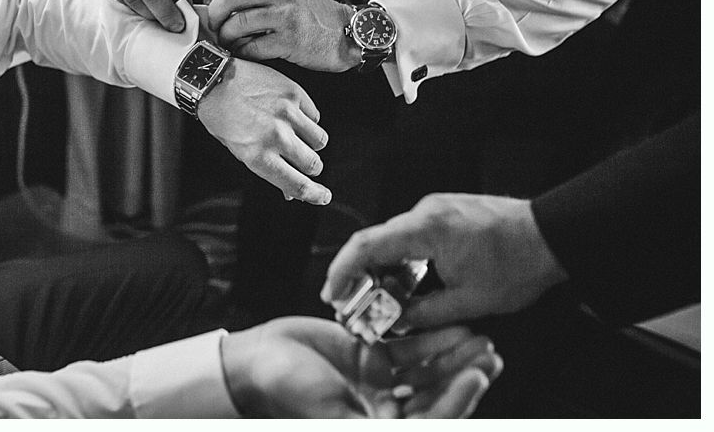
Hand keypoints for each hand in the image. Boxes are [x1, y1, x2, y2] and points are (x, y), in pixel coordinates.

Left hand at [197, 58, 330, 204]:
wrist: (213, 80)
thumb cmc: (221, 117)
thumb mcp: (238, 151)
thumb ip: (267, 170)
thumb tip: (290, 191)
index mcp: (259, 157)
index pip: (298, 184)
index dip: (315, 194)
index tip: (324, 196)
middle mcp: (276, 138)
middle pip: (314, 164)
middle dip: (311, 167)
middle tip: (302, 160)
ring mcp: (288, 115)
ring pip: (320, 141)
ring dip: (312, 143)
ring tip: (295, 134)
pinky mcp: (294, 94)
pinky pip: (315, 116)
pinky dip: (308, 119)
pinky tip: (291, 115)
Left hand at [204, 0, 359, 71]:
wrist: (346, 33)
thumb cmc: (312, 13)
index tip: (211, 2)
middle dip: (216, 13)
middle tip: (215, 25)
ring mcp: (287, 16)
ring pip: (239, 23)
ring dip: (226, 35)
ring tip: (228, 41)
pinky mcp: (290, 41)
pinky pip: (253, 47)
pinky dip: (242, 51)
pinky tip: (244, 51)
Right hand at [221, 317, 501, 417]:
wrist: (256, 359)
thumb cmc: (285, 390)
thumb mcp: (330, 412)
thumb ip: (365, 422)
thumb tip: (413, 428)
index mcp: (375, 429)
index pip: (429, 421)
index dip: (456, 402)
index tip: (477, 376)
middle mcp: (384, 413)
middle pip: (436, 397)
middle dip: (464, 377)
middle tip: (489, 354)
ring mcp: (380, 385)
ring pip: (427, 373)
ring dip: (452, 357)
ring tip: (478, 337)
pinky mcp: (372, 358)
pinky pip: (408, 350)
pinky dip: (430, 340)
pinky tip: (450, 326)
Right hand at [321, 194, 569, 328]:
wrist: (554, 233)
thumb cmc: (518, 264)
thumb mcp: (470, 301)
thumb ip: (425, 313)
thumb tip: (395, 322)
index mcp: (426, 229)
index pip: (367, 245)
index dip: (342, 270)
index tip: (331, 292)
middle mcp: (425, 211)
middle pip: (375, 241)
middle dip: (358, 273)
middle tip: (349, 302)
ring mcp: (435, 208)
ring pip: (393, 239)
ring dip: (382, 267)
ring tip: (379, 298)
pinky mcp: (444, 211)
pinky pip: (411, 234)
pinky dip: (401, 258)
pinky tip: (405, 281)